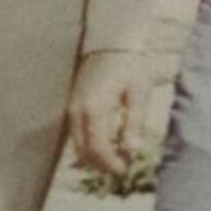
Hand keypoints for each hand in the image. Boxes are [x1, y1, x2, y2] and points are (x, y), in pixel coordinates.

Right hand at [67, 50, 149, 174]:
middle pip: (84, 152)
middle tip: (122, 167)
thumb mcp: (139, 91)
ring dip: (94, 156)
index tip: (125, 170)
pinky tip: (105, 143)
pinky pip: (75, 135)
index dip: (110, 164)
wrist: (111, 40)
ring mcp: (71, 109)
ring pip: (77, 145)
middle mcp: (77, 112)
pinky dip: (88, 144)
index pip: (98, 149)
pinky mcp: (72, 105)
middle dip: (102, 164)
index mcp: (95, 109)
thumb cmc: (130, 64)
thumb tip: (131, 151)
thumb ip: (134, 122)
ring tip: (116, 157)